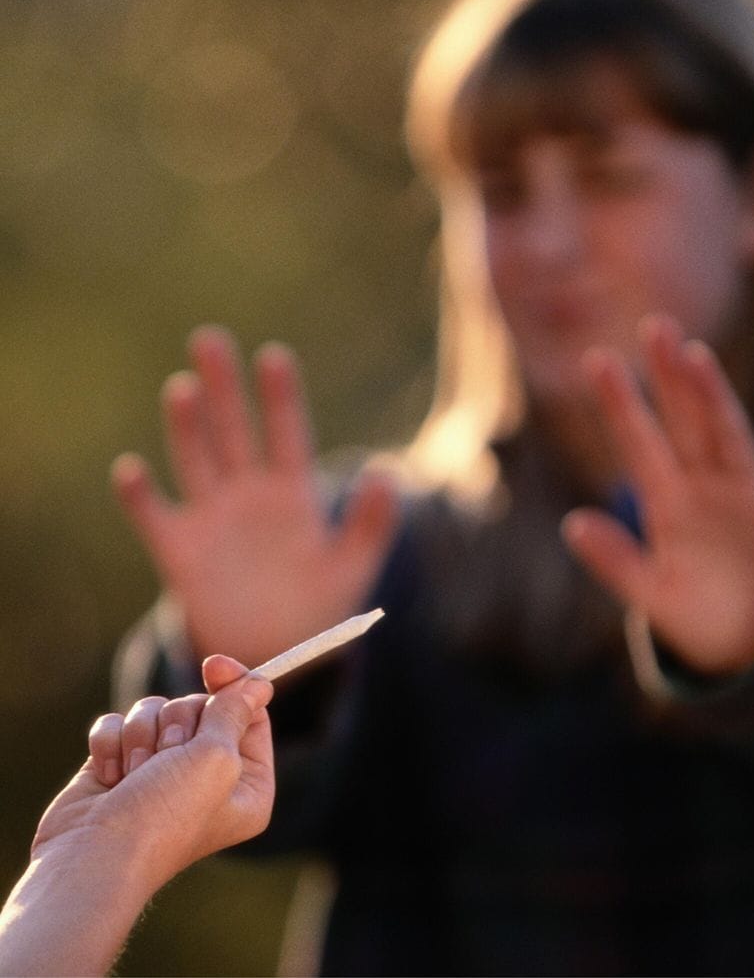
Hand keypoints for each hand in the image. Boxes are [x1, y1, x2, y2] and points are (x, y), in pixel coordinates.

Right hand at [31, 657, 273, 888]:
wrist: (93, 859)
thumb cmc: (165, 815)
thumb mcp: (217, 756)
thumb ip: (235, 712)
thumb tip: (261, 684)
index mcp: (248, 783)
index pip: (252, 714)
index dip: (234, 685)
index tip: (215, 665)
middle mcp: (208, 777)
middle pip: (201, 706)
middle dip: (178, 723)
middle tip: (168, 756)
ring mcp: (160, 772)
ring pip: (155, 710)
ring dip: (143, 735)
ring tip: (137, 774)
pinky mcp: (119, 766)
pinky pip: (117, 724)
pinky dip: (111, 743)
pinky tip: (110, 777)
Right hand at [112, 326, 398, 663]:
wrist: (272, 649)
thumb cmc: (317, 603)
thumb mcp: (351, 566)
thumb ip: (370, 524)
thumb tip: (387, 474)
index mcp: (292, 493)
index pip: (286, 433)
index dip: (280, 397)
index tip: (274, 355)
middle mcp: (248, 494)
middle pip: (234, 431)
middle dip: (224, 388)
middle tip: (209, 338)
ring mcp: (211, 517)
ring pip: (196, 461)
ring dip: (187, 427)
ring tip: (183, 388)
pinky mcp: (179, 549)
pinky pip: (155, 517)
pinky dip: (141, 497)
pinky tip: (131, 471)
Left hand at [562, 316, 753, 674]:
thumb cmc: (699, 616)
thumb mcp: (653, 597)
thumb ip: (616, 563)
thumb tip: (572, 525)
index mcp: (669, 505)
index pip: (640, 444)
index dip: (621, 404)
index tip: (597, 360)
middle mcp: (707, 488)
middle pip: (685, 422)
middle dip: (669, 378)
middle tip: (653, 326)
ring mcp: (750, 494)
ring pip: (729, 433)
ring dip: (713, 396)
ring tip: (693, 355)